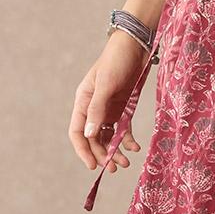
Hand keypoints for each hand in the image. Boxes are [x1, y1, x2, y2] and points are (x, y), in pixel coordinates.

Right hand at [70, 33, 149, 172]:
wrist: (136, 45)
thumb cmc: (117, 61)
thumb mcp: (106, 85)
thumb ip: (97, 110)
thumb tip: (89, 135)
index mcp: (83, 101)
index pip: (77, 132)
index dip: (83, 150)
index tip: (93, 166)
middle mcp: (94, 107)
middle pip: (93, 138)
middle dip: (102, 154)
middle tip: (114, 168)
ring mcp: (109, 108)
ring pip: (108, 136)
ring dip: (115, 150)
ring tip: (125, 163)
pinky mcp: (124, 107)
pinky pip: (123, 128)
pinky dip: (128, 139)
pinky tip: (135, 147)